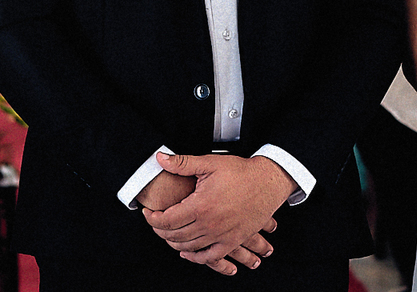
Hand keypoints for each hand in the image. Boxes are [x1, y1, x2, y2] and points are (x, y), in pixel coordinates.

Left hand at [142, 153, 294, 274]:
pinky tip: (188, 252)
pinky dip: (195, 258)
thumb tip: (160, 159)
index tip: (148, 213)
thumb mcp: (209, 163)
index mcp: (201, 206)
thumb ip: (182, 163)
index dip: (152, 219)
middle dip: (160, 230)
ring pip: (189, 248)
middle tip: (155, 222)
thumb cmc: (241, 172)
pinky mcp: (232, 241)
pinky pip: (210, 257)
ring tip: (168, 233)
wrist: (267, 182)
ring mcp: (221, 235)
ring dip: (174, 243)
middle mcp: (210, 224)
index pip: (166, 220)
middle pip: (174, 236)